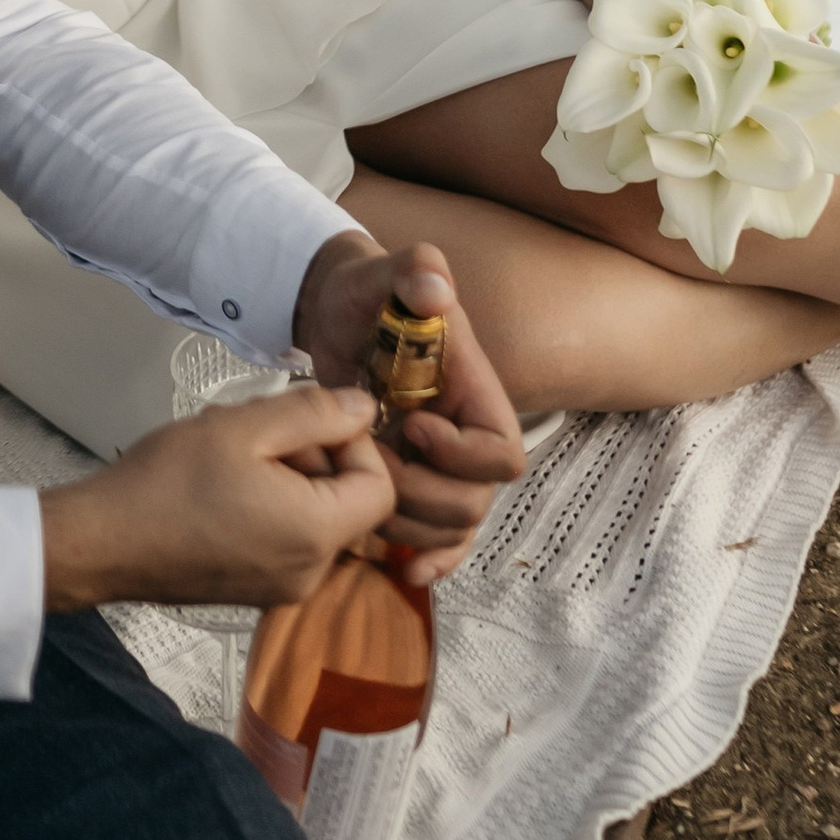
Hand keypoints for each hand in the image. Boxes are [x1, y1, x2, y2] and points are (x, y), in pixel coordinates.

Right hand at [38, 382, 396, 615]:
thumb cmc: (166, 483)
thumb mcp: (243, 427)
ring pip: (316, 520)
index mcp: (315, 534)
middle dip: (316, 458)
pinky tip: (224, 485)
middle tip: (260, 432)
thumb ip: (314, 412)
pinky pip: (288, 541)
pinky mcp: (255, 591)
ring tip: (234, 455)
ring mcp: (282, 589)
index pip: (381, 487)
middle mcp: (310, 573)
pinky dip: (272, 507)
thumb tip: (364, 407)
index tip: (308, 422)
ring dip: (290, 479)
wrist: (102, 541)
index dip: (355, 445)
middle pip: (349, 504)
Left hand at [290, 235, 523, 586]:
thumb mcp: (381, 274)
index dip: (461, 455)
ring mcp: (442, 462)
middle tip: (370, 461)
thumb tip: (434, 289)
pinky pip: (443, 537)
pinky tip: (404, 568)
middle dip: (420, 495)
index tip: (409, 424)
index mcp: (474, 390)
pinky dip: (429, 557)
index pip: (501, 451)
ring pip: (453, 525)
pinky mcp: (417, 479)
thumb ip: (414, 271)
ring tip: (359, 486)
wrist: (337, 314)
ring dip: (407, 522)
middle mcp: (466, 432)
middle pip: (475, 500)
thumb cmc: (364, 293)